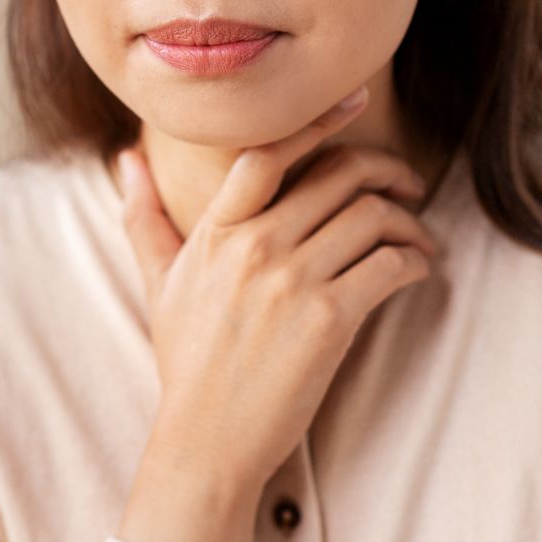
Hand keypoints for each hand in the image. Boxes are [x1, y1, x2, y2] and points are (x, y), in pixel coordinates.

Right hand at [115, 85, 437, 541]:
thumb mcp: (160, 282)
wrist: (206, 442)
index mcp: (216, 231)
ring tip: (417, 238)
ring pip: (372, 216)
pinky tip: (416, 271)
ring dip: (408, 221)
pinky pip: (388, 265)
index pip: (269, 151)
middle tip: (407, 184)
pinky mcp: (328, 319)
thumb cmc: (187, 363)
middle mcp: (254, 245)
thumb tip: (123, 158)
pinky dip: (413, 261)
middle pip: (339, 174)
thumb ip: (144, 215)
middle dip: (386, 170)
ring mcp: (291, 281)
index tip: (354, 100)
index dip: (318, 119)